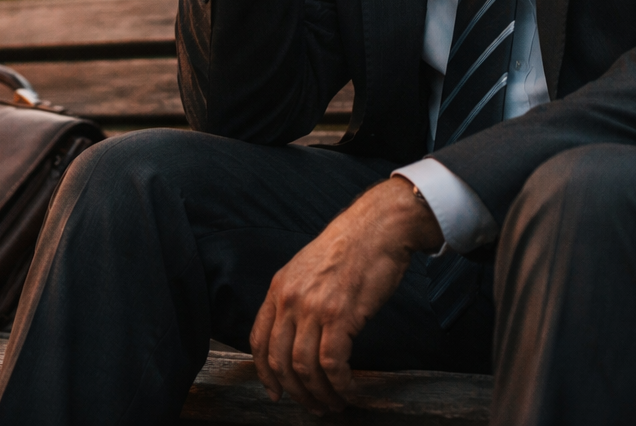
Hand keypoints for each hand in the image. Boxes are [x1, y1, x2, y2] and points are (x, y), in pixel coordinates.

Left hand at [249, 179, 442, 413]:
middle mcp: (289, 299)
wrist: (376, 228)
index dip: (265, 373)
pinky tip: (349, 390)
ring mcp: (313, 308)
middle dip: (295, 391)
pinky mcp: (340, 316)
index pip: (258, 340)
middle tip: (312, 406)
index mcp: (278, 288)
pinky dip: (340, 384)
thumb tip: (298, 333)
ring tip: (333, 403)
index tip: (276, 392)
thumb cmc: (350, 248)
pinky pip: (332, 364)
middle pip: (279, 360)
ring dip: (319, 393)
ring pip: (305, 367)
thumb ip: (297, 297)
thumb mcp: (308, 268)